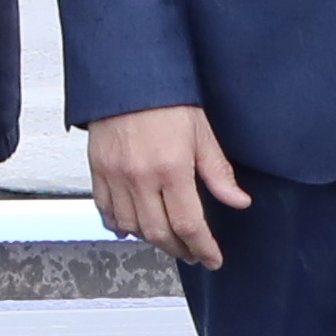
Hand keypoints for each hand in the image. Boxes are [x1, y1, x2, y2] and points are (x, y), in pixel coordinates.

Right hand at [84, 105, 249, 269]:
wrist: (127, 76)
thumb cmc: (166, 99)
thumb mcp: (202, 133)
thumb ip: (218, 172)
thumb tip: (238, 201)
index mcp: (171, 168)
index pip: (188, 224)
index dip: (203, 248)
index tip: (212, 258)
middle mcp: (140, 177)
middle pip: (159, 233)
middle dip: (179, 249)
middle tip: (193, 253)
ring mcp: (116, 176)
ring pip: (131, 227)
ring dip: (151, 240)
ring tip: (167, 240)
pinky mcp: (98, 170)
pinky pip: (105, 211)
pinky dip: (120, 226)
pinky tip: (133, 227)